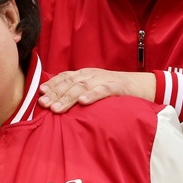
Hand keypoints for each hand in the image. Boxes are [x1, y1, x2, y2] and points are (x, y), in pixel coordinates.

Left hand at [38, 69, 156, 112]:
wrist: (142, 85)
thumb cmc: (115, 90)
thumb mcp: (94, 88)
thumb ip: (79, 92)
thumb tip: (58, 104)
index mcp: (85, 74)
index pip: (65, 77)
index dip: (52, 85)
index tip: (40, 94)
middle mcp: (92, 75)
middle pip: (70, 82)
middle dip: (55, 93)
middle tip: (44, 104)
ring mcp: (104, 79)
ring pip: (82, 87)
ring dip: (68, 97)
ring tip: (57, 109)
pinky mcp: (117, 86)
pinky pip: (102, 90)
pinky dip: (92, 95)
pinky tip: (82, 102)